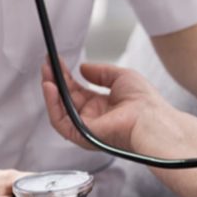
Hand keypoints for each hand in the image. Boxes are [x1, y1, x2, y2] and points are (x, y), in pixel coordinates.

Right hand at [41, 61, 169, 151]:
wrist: (150, 119)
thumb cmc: (144, 101)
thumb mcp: (120, 77)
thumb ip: (100, 72)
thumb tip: (84, 68)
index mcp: (102, 106)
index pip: (77, 90)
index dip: (66, 76)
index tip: (57, 62)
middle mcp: (92, 117)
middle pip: (65, 98)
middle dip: (55, 80)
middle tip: (47, 64)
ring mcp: (86, 127)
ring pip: (59, 110)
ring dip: (50, 91)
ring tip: (46, 74)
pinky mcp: (82, 134)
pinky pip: (60, 121)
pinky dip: (52, 104)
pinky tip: (51, 88)